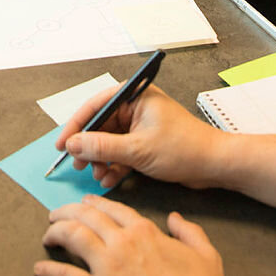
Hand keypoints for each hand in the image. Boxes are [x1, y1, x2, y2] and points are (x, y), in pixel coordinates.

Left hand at [37, 198, 222, 275]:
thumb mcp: (206, 255)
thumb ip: (191, 232)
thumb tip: (176, 219)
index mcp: (146, 231)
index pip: (113, 207)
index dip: (95, 202)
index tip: (85, 202)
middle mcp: (123, 242)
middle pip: (88, 215)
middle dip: (67, 211)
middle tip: (56, 215)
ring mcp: (109, 266)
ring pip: (74, 235)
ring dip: (56, 231)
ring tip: (48, 235)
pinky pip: (68, 275)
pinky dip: (50, 271)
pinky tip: (41, 268)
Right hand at [53, 83, 227, 190]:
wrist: (213, 165)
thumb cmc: (184, 148)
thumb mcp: (137, 149)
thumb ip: (102, 146)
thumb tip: (74, 144)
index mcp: (134, 96)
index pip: (95, 106)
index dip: (75, 126)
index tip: (62, 145)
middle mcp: (135, 107)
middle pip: (100, 126)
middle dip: (89, 148)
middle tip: (79, 165)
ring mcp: (140, 126)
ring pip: (109, 142)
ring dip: (101, 160)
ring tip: (99, 176)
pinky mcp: (145, 142)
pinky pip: (121, 152)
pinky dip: (114, 165)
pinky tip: (110, 179)